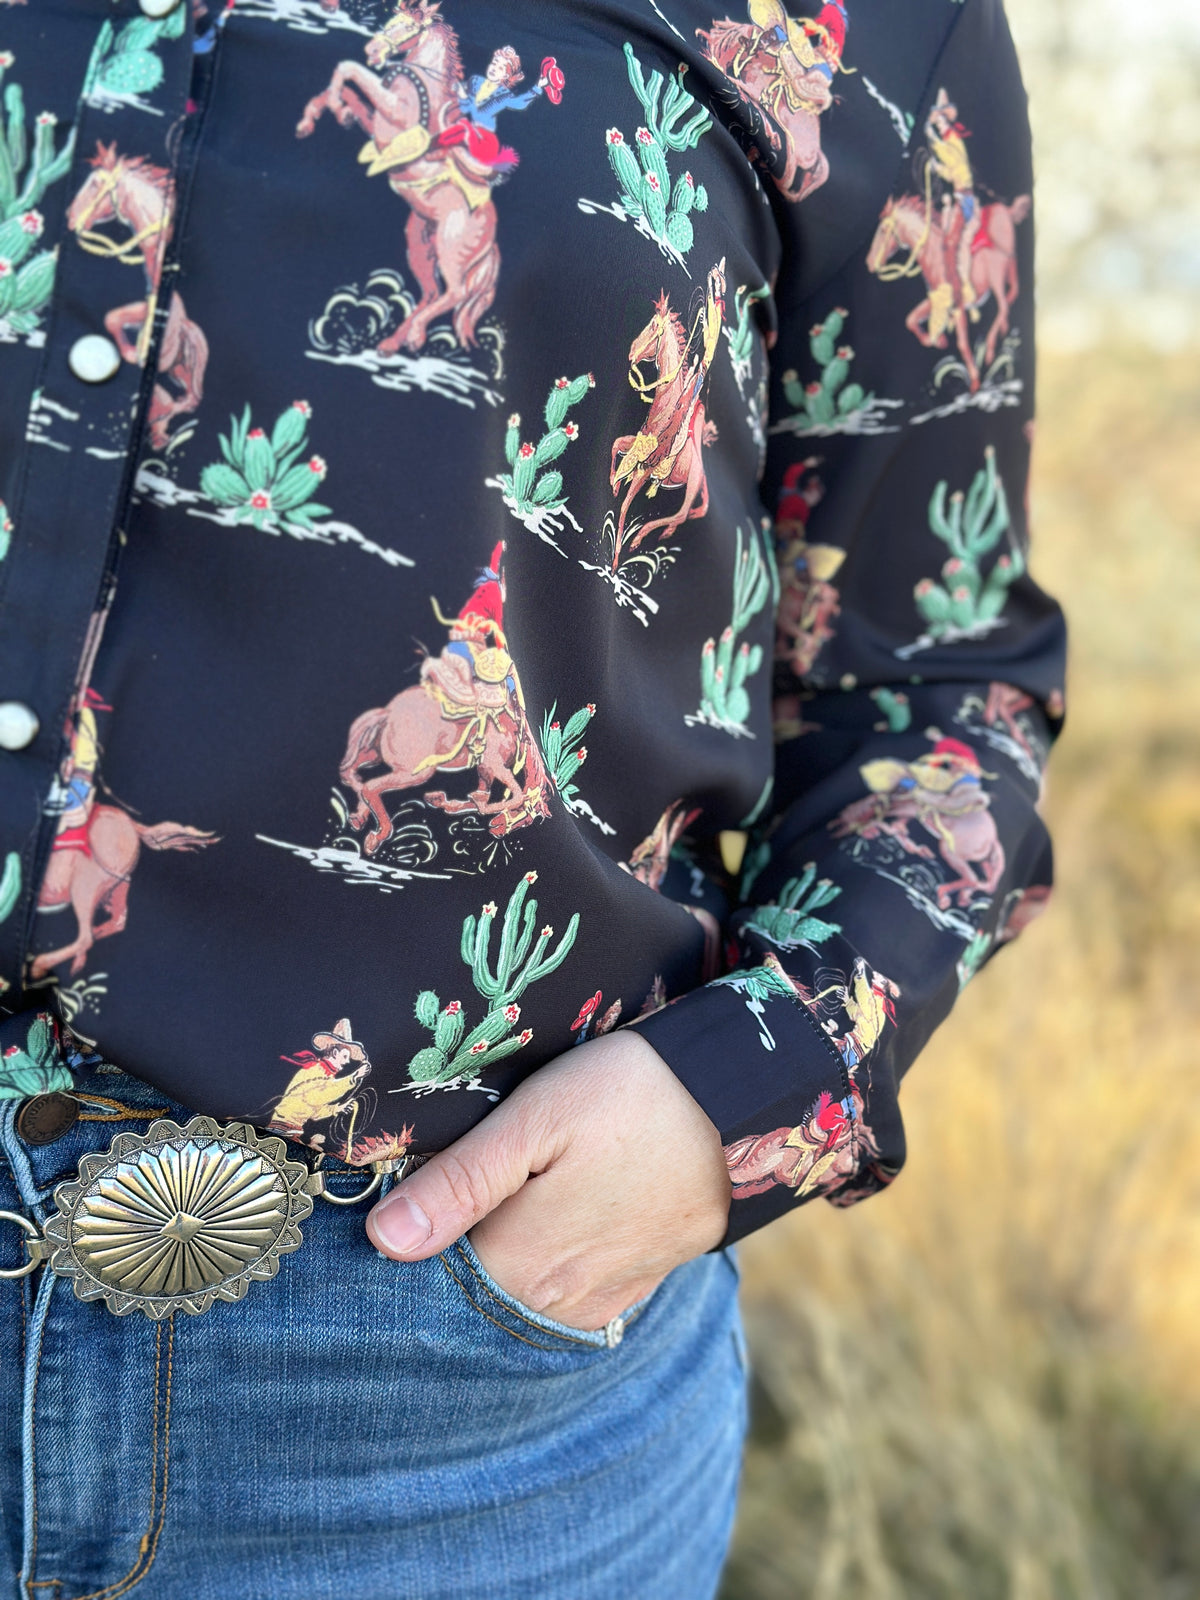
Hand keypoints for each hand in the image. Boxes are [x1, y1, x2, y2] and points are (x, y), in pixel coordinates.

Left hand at [365, 1031, 730, 1330]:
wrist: (737, 1098)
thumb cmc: (627, 1094)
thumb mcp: (535, 1118)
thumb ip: (461, 1183)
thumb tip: (384, 1242)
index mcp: (522, 1264)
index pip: (433, 1281)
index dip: (411, 1244)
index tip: (404, 1199)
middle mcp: (560, 1301)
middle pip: (478, 1295)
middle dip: (455, 1256)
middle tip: (451, 1191)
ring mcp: (604, 1299)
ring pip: (525, 1299)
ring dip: (503, 1265)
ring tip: (505, 1201)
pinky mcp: (638, 1285)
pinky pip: (572, 1298)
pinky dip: (548, 1272)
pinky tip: (546, 1226)